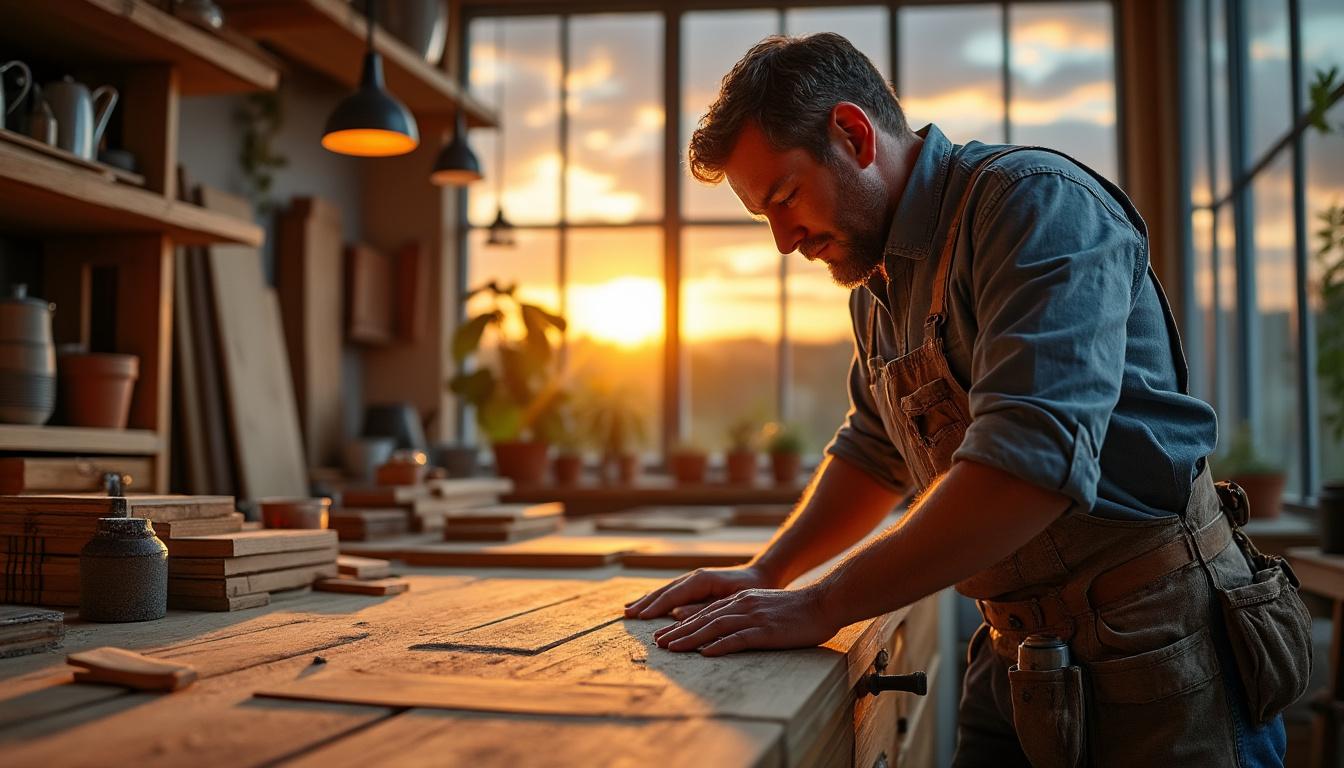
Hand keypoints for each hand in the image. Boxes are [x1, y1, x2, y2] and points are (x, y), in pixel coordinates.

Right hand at [623, 565, 776, 619]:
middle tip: (626, 615)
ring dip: (647, 600)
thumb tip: (675, 615)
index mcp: (701, 580)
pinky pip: (671, 593)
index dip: (655, 606)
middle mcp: (694, 577)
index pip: (672, 595)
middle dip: (645, 603)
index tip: (639, 617)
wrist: (762, 575)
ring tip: (628, 609)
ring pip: (665, 591)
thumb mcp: (732, 601)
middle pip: (664, 591)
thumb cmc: (751, 590)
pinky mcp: (694, 585)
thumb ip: (704, 608)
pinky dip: (657, 598)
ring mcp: (693, 580)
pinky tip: (647, 604)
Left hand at [650, 585, 839, 656]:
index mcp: (742, 600)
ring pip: (714, 627)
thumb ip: (747, 615)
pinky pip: (738, 638)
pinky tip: (705, 653)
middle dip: (678, 631)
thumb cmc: (799, 610)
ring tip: (671, 648)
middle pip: (703, 618)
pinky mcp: (766, 630)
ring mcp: (753, 617)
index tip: (665, 633)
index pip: (705, 612)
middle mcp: (742, 605)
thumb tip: (729, 629)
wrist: (824, 602)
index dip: (683, 623)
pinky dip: (720, 645)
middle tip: (657, 643)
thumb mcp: (766, 607)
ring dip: (690, 638)